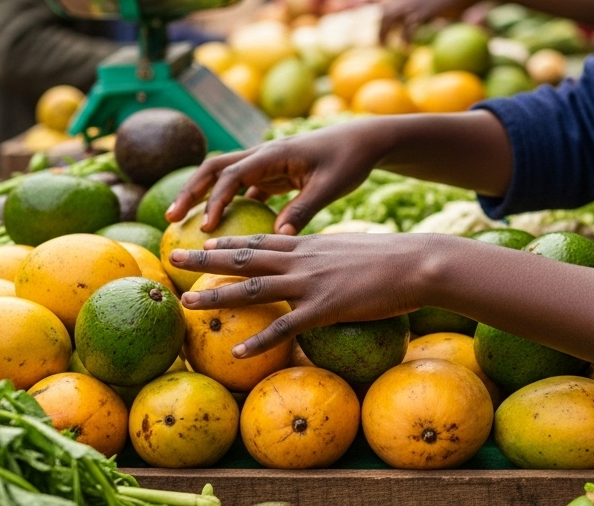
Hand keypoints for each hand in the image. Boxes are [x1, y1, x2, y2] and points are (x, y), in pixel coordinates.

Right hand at [164, 120, 390, 234]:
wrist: (362, 141)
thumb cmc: (348, 161)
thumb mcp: (329, 187)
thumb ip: (302, 209)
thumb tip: (277, 238)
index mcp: (273, 153)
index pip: (232, 175)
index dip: (216, 200)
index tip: (206, 227)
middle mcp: (263, 154)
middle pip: (215, 169)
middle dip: (191, 192)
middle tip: (171, 219)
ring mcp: (265, 163)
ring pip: (224, 178)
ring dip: (203, 197)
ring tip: (184, 223)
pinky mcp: (272, 174)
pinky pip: (243, 189)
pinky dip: (228, 205)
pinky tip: (221, 230)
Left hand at [170, 232, 466, 356]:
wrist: (418, 263)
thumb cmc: (393, 259)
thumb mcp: (352, 250)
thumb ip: (329, 257)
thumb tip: (321, 265)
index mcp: (309, 245)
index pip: (260, 240)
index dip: (229, 241)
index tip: (203, 240)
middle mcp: (302, 259)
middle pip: (244, 257)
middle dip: (206, 258)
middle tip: (175, 258)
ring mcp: (311, 283)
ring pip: (254, 288)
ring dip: (218, 296)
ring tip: (188, 304)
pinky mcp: (326, 307)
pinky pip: (285, 326)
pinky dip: (259, 340)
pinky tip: (237, 353)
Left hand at [380, 0, 482, 41]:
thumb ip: (438, 8)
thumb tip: (440, 21)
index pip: (392, 4)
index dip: (388, 20)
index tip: (388, 33)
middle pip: (386, 11)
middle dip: (381, 28)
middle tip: (381, 44)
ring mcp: (416, 2)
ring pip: (391, 18)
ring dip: (385, 34)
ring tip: (387, 47)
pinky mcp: (425, 11)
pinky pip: (408, 27)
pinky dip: (405, 39)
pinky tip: (408, 47)